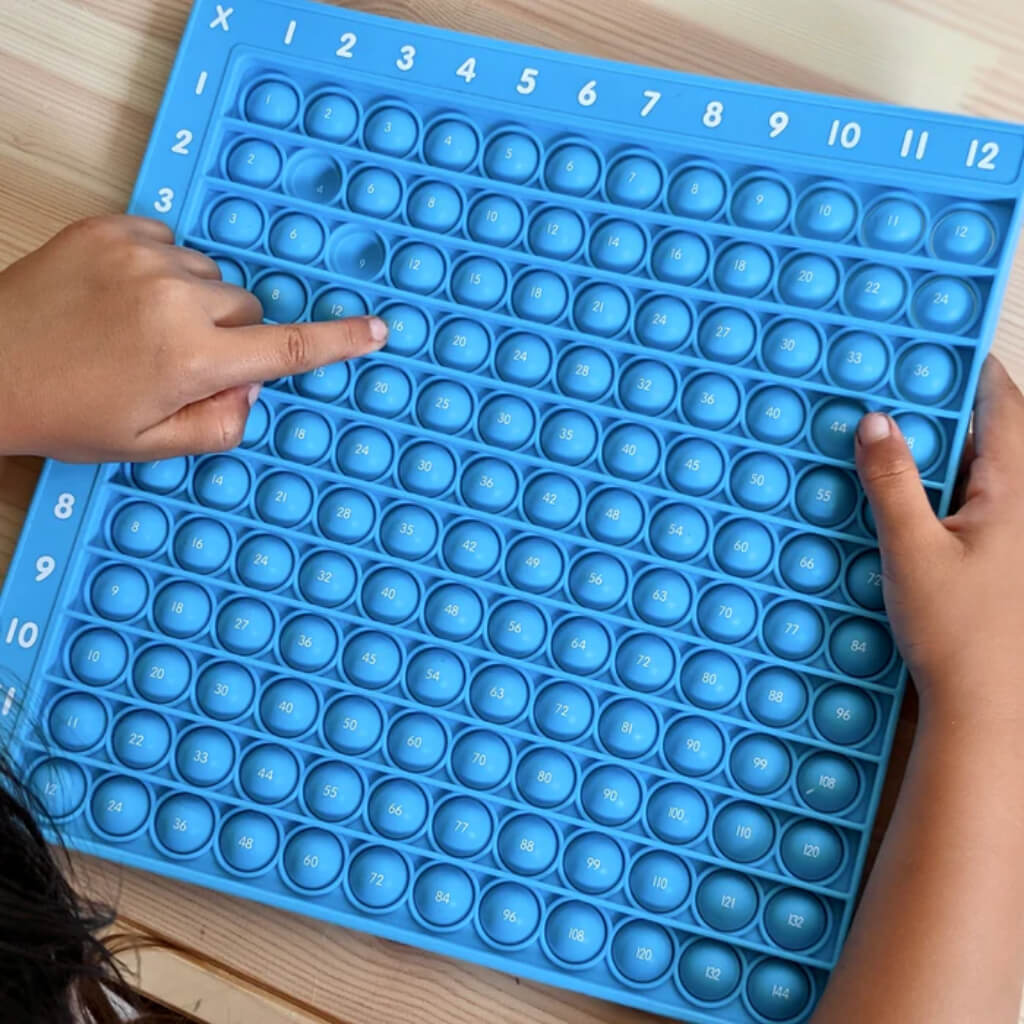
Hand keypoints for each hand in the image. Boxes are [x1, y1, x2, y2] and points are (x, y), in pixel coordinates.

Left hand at [0, 215, 386, 460]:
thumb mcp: (149, 444)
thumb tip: (252, 387)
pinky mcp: (113, 228)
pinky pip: (172, 247)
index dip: (338, 341)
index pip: (287, 350)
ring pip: (212, 278)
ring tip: (139, 328)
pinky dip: (162, 272)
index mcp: (191, 359)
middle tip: (180, 362)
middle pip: (247, 309)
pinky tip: (122, 299)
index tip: (377, 329)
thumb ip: (222, 423)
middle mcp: (176, 300)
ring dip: (196, 302)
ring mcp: (143, 257)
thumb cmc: (62, 411)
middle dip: (231, 336)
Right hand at [855, 356, 1023, 724]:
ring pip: (984, 475)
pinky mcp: (1005, 564)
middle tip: (902, 394)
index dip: (974, 371)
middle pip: (994, 436)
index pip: (1002, 406)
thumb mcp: (912, 551)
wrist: (989, 710)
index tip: (942, 348)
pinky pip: (977, 508)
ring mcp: (1018, 540)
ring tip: (897, 444)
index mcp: (1014, 494)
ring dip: (945, 455)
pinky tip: (910, 505)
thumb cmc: (960, 636)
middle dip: (950, 411)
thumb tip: (876, 425)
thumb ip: (892, 484)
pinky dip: (946, 493)